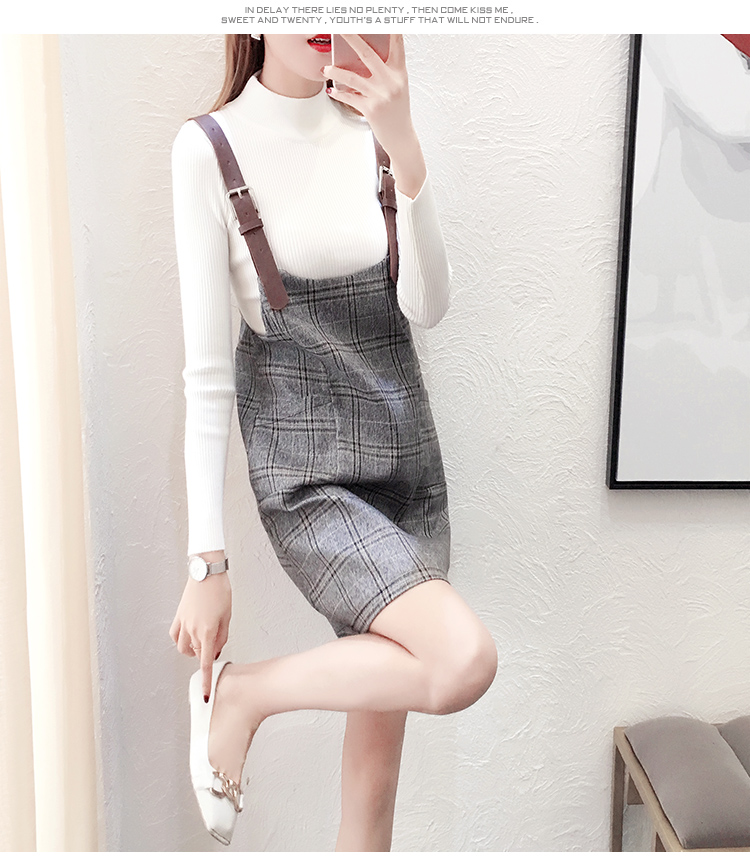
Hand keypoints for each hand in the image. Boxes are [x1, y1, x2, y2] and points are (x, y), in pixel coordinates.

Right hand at [169, 571, 231, 700]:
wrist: (206, 572)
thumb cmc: (220, 592)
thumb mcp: (227, 616)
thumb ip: (221, 637)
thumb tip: (215, 650)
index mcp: (207, 631)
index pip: (206, 663)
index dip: (206, 681)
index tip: (204, 695)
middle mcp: (192, 630)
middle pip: (198, 654)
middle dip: (206, 652)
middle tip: (216, 639)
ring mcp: (182, 623)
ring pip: (184, 648)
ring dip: (193, 648)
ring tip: (203, 637)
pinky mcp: (178, 616)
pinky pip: (175, 636)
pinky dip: (181, 640)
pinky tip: (189, 634)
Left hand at [323, 34, 426, 197]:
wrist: (401, 137)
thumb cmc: (398, 111)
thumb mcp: (397, 87)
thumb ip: (385, 71)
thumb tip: (363, 57)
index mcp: (399, 72)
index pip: (396, 43)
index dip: (391, 27)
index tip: (384, 17)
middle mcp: (390, 81)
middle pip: (367, 53)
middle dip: (352, 37)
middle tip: (340, 27)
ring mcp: (380, 95)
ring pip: (352, 77)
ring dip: (336, 72)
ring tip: (326, 70)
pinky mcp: (370, 109)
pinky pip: (349, 97)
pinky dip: (339, 94)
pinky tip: (331, 91)